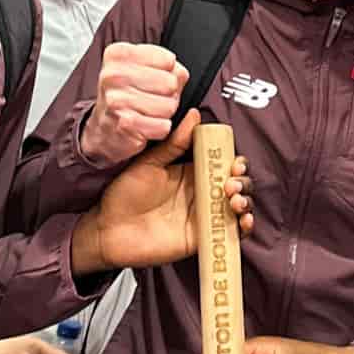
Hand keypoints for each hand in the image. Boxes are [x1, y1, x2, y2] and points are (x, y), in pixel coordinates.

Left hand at [72, 109, 253, 273]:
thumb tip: (194, 114)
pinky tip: (242, 221)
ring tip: (234, 200)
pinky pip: (232, 233)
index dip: (235, 161)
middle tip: (231, 183)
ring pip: (239, 207)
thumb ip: (174, 142)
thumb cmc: (124, 194)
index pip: (224, 163)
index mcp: (192, 171)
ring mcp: (205, 216)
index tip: (234, 162)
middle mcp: (202, 193)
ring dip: (245, 201)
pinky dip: (245, 227)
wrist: (108, 229)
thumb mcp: (149, 162)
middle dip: (242, 181)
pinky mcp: (203, 238)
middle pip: (237, 184)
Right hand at [80, 43, 188, 163]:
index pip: (168, 60)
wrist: (104, 127)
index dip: (168, 72)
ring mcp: (117, 100)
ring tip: (148, 112)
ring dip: (164, 113)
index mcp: (118, 54)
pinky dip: (159, 129)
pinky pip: (163, 126)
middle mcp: (114, 75)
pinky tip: (145, 125)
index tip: (153, 78)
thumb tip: (179, 74)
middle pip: (171, 83)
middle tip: (152, 98)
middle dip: (169, 95)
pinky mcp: (125, 125)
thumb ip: (167, 65)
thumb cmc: (126, 94)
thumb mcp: (142, 68)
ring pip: (169, 106)